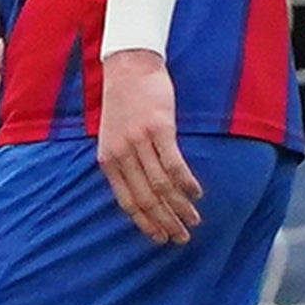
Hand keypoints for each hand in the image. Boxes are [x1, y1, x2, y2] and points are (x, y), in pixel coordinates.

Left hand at [96, 51, 201, 243]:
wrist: (128, 66)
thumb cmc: (123, 102)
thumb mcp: (112, 135)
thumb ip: (123, 161)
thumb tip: (141, 189)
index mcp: (107, 160)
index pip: (127, 201)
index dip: (145, 223)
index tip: (160, 238)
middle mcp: (121, 154)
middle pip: (145, 198)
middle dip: (165, 222)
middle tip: (182, 237)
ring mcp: (139, 141)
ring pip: (161, 185)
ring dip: (179, 207)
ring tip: (193, 220)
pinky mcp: (159, 128)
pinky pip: (173, 163)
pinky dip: (186, 182)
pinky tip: (197, 194)